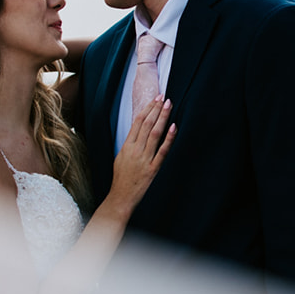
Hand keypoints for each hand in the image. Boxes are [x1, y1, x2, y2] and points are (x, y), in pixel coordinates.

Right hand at [108, 96, 175, 213]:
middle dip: (156, 109)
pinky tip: (173, 128)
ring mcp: (144, 159)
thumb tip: (139, 129)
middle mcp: (135, 150)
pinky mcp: (153, 169)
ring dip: (162, 118)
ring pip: (154, 134)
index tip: (155, 99)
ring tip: (168, 105)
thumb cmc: (121, 177)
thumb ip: (130, 143)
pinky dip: (168, 139)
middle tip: (164, 97)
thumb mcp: (121, 156)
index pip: (138, 122)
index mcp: (127, 146)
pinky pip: (162, 151)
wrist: (121, 196)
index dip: (148, 109)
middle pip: (146, 124)